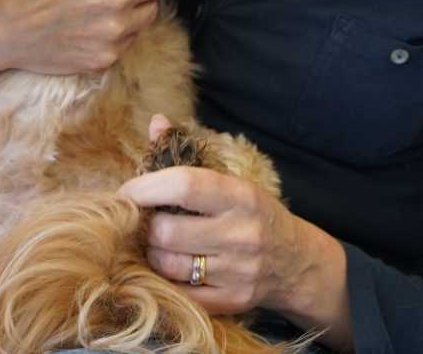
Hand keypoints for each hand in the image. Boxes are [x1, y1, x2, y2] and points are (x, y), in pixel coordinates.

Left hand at [117, 115, 317, 317]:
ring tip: (155, 244)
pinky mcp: (233, 301)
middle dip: (145, 226)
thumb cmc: (252, 213)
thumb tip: (156, 122)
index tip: (126, 191)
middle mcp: (242, 234)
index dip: (145, 187)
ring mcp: (238, 272)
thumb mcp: (231, 180)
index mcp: (240, 196)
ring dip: (152, 254)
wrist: (296, 262)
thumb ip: (189, 152)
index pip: (183, 185)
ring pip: (168, 265)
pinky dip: (166, 281)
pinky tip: (169, 268)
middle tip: (141, 222)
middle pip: (167, 232)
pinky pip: (180, 293)